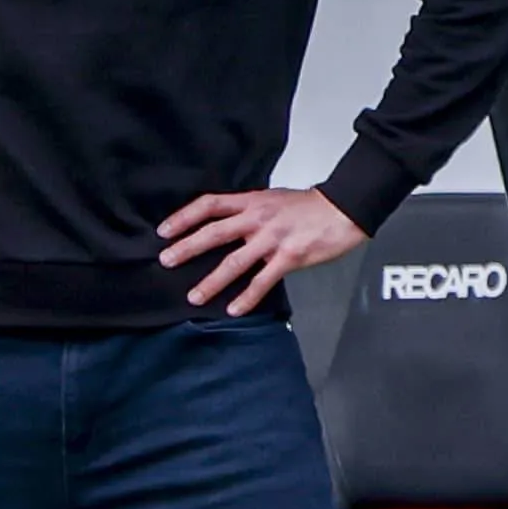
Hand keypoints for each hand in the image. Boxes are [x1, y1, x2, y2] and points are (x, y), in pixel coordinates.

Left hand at [156, 188, 368, 315]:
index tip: (165, 231)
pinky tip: (234, 309)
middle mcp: (258, 219)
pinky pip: (263, 281)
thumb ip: (247, 211)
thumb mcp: (271, 199)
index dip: (184, 217)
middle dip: (187, 248)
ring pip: (234, 262)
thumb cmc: (308, 205)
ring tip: (194, 296)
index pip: (210, 205)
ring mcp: (273, 239)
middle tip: (167, 261)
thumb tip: (222, 225)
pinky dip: (247, 297)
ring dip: (211, 281)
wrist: (342, 209)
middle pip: (214, 233)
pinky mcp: (289, 257)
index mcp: (251, 201)